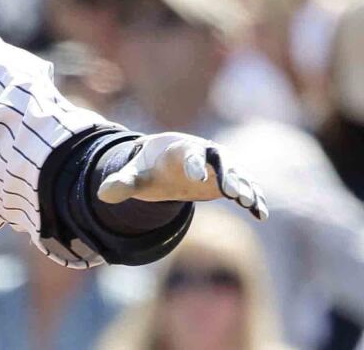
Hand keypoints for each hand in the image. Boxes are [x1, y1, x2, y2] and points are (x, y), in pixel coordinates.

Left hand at [96, 132, 268, 220]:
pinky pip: (244, 188)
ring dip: (245, 187)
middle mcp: (203, 154)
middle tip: (233, 193)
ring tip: (251, 204)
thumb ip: (122, 183)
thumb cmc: (149, 168)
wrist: (164, 165)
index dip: (194, 164)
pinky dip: (254, 199)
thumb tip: (102, 194)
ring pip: (237, 174)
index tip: (199, 179)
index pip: (189, 153)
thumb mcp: (134, 176)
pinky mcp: (227, 182)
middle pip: (220, 159)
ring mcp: (218, 168)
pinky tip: (261, 215)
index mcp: (178, 148)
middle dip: (228, 174)